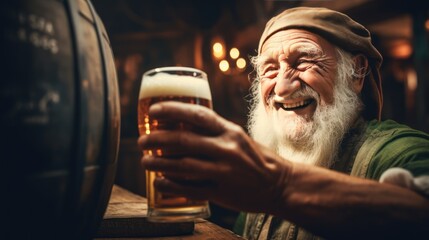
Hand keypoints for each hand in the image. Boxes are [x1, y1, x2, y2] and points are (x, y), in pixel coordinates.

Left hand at [138, 101, 290, 212]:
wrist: (280, 184)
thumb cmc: (255, 158)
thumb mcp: (238, 138)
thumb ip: (214, 132)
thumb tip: (182, 125)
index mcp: (230, 131)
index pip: (197, 115)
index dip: (172, 110)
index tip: (153, 111)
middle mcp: (227, 149)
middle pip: (184, 141)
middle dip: (157, 140)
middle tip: (141, 141)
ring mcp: (225, 172)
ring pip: (184, 166)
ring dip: (159, 164)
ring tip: (144, 161)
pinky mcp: (222, 193)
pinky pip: (191, 189)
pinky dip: (171, 185)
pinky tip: (158, 183)